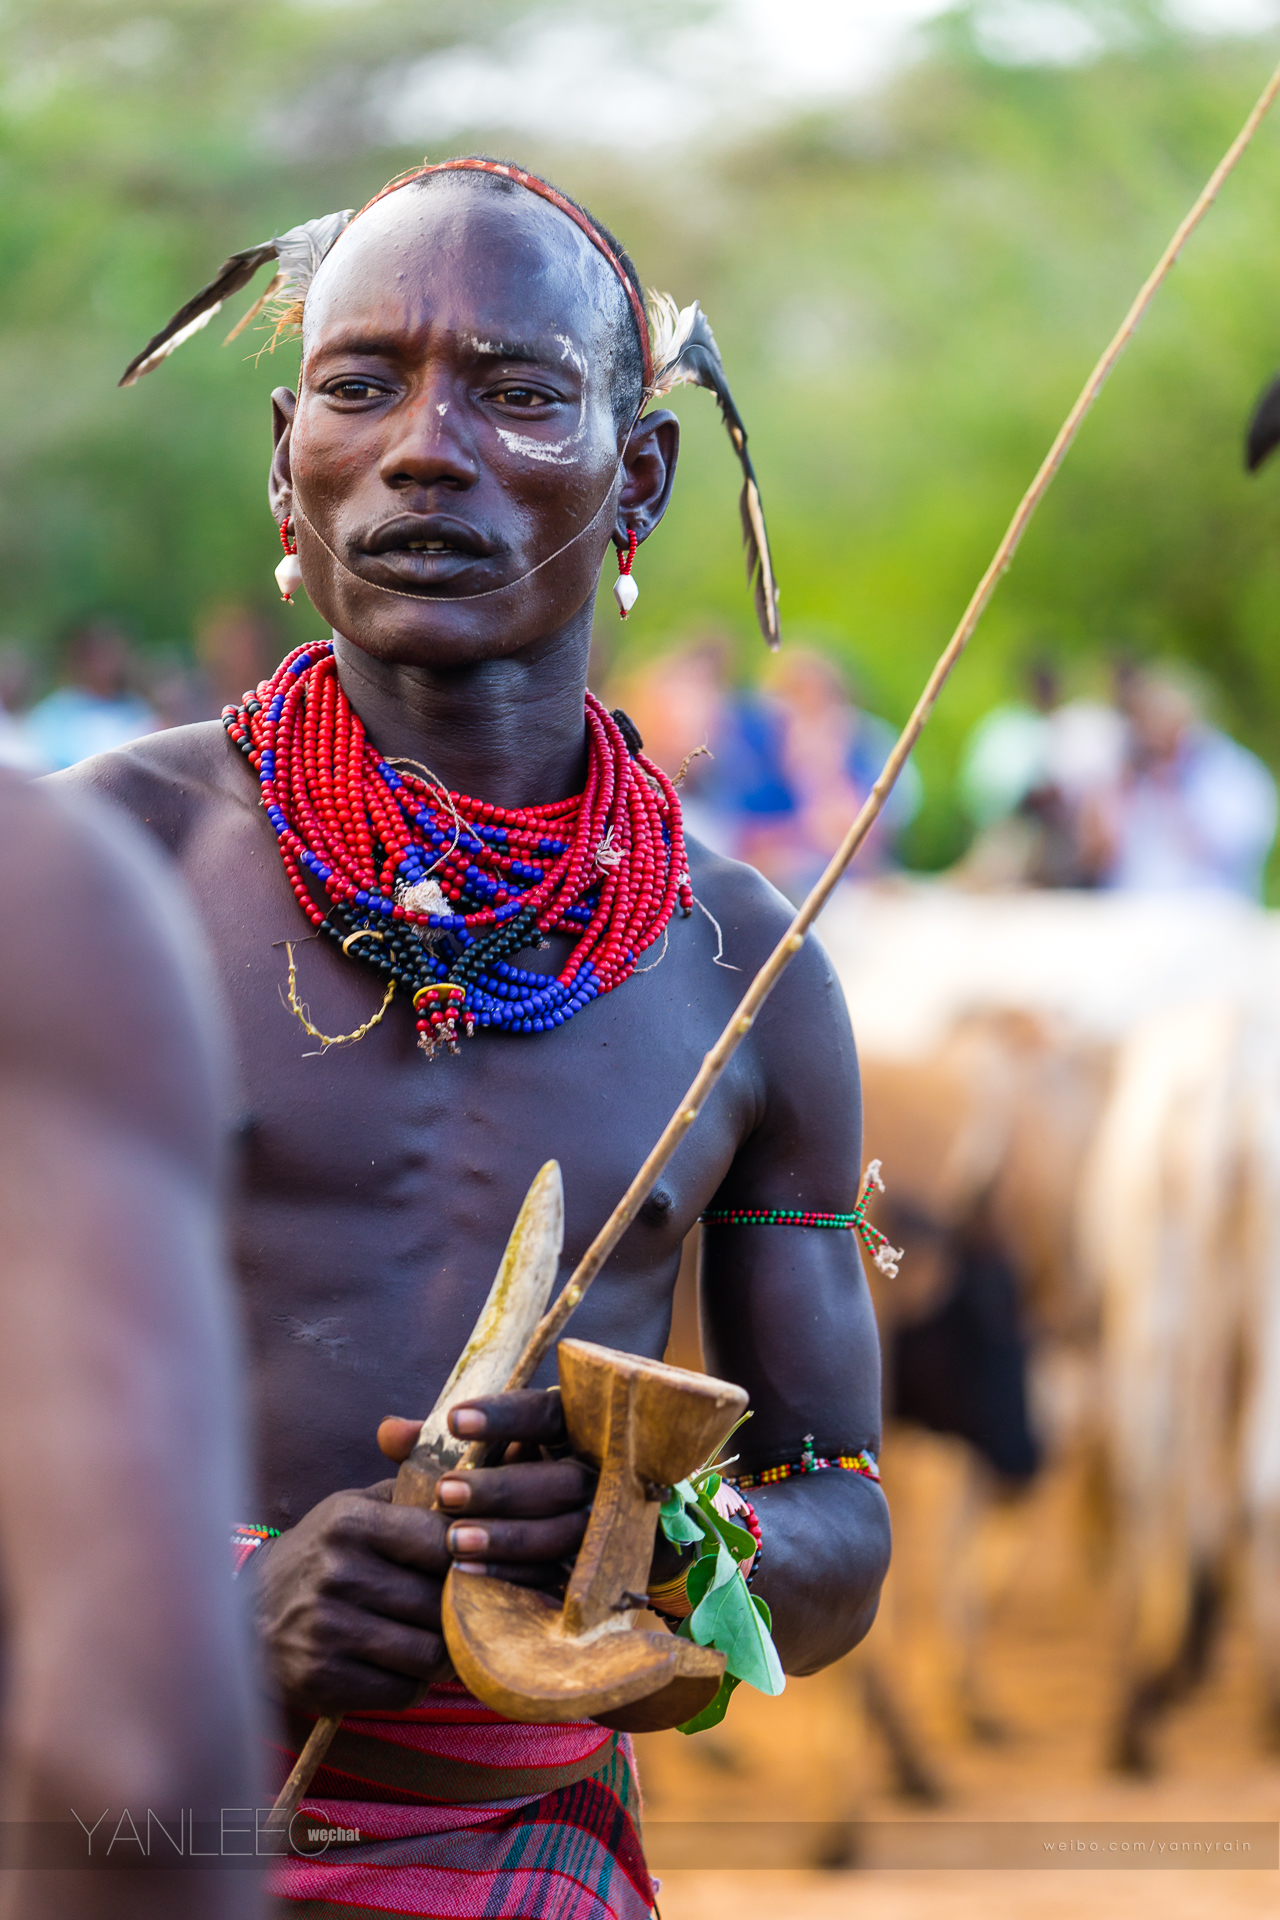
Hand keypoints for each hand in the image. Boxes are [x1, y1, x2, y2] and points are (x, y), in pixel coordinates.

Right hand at [253, 1483, 449, 1715]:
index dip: (469, 1559)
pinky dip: (415, 1685)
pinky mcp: (322, 1678)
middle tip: (465, 1614)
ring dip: (444, 1655)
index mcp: (351, 1523)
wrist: (247, 1612)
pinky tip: (403, 1669)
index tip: (474, 1568)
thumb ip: (412, 1495)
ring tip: (439, 1643)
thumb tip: (470, 1497)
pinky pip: (403, 1693)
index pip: (442, 1542)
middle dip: (461, 1613)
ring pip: (430, 1654)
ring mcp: (328, 1629)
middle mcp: (338, 1573)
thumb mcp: (355, 1507)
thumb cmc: (321, 1553)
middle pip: (441, 1604)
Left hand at [378, 1388, 593, 1589]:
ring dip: (507, 1537)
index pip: (546, 1414)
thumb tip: (390, 1432)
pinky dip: (511, 1576)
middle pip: (564, 1480)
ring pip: (566, 1532)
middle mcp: (596, 1475)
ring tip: (452, 1541)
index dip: (504, 1417)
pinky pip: (558, 1578)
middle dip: (502, 1489)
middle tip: (443, 1493)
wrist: (538, 1548)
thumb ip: (433, 1445)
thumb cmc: (495, 1487)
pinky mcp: (590, 1572)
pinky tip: (467, 1575)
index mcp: (570, 1432)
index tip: (452, 1421)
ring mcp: (602, 1527)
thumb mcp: (470, 1461)